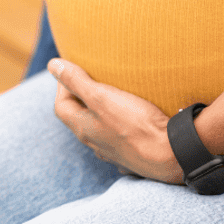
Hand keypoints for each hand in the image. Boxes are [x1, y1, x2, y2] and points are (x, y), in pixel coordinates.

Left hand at [48, 58, 183, 183]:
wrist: (171, 154)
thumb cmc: (135, 124)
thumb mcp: (101, 97)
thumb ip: (76, 81)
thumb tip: (52, 65)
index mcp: (83, 129)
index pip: (61, 106)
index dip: (62, 86)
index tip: (72, 70)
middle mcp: (95, 144)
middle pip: (79, 120)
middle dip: (80, 99)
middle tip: (89, 80)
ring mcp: (114, 154)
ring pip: (100, 132)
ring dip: (101, 115)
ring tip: (111, 98)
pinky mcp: (134, 158)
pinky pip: (120, 142)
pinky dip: (120, 128)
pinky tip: (130, 123)